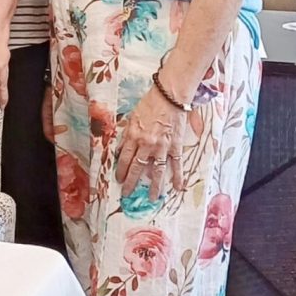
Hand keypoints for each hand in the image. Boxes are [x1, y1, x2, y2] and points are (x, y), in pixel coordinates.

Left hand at [116, 85, 184, 200]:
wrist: (169, 98)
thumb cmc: (149, 104)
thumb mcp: (132, 118)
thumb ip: (127, 134)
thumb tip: (122, 149)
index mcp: (133, 136)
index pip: (124, 158)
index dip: (120, 170)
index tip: (118, 180)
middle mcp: (146, 144)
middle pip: (137, 167)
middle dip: (131, 182)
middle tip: (127, 194)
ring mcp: (161, 147)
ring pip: (156, 171)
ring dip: (154, 186)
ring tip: (152, 198)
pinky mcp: (175, 146)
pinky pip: (176, 164)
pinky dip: (177, 176)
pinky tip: (177, 187)